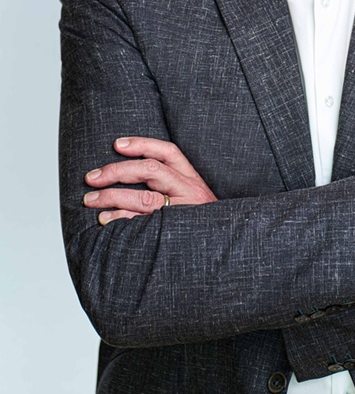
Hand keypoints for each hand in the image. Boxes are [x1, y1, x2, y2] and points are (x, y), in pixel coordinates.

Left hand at [84, 137, 216, 224]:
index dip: (142, 144)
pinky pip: (142, 224)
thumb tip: (131, 171)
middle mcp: (189, 191)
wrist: (224, 249)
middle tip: (92, 177)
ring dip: (112, 197)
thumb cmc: (200, 221)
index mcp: (192, 178)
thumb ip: (171, 182)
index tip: (117, 144)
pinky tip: (105, 220)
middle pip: (151, 170)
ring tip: (90, 200)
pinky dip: (120, 220)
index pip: (167, 152)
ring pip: (144, 198)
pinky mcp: (172, 233)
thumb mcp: (193, 195)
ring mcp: (182, 213)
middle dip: (117, 171)